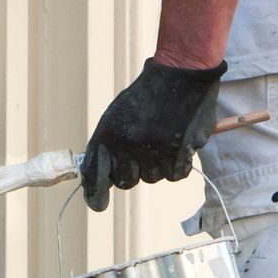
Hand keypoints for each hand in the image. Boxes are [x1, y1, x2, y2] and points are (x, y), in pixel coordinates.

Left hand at [80, 58, 225, 211]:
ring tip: (162, 136)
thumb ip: (106, 145)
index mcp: (111, 135)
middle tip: (142, 148)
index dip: (95, 194)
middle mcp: (131, 147)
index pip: (97, 175)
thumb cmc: (147, 95)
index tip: (98, 204)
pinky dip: (178, 163)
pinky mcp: (182, 154)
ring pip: (153, 177)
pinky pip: (176, 175)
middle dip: (132, 170)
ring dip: (157, 164)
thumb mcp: (117, 115)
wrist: (181, 73)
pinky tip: (178, 142)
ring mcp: (158, 152)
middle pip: (126, 182)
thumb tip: (99, 176)